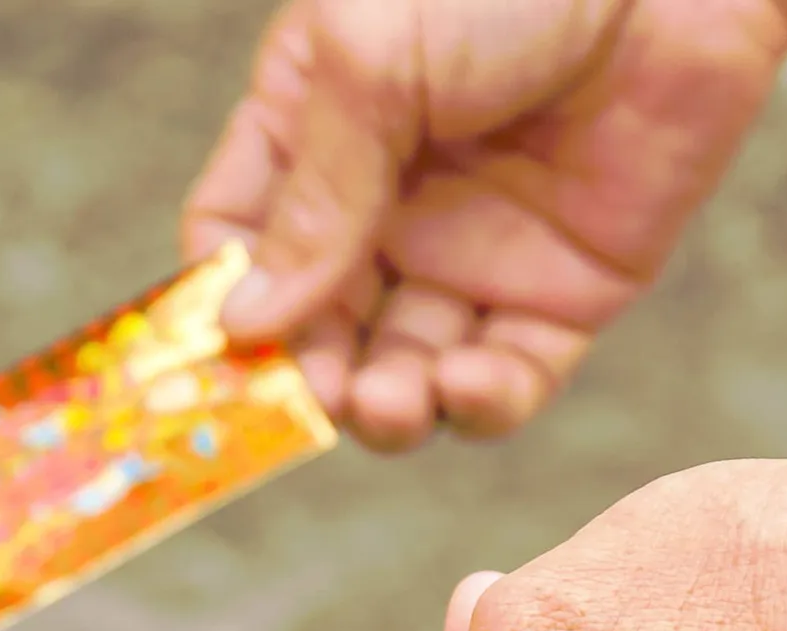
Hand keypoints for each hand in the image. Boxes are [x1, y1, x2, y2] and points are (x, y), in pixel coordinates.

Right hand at [184, 0, 786, 449]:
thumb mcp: (371, 67)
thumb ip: (313, 196)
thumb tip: (248, 321)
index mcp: (313, 134)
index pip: (237, 243)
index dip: (222, 303)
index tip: (220, 353)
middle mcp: (384, 207)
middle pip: (315, 328)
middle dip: (306, 375)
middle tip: (311, 403)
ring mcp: (472, 253)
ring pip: (404, 372)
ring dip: (384, 408)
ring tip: (383, 405)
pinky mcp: (566, 290)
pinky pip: (509, 377)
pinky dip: (480, 404)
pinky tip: (463, 385)